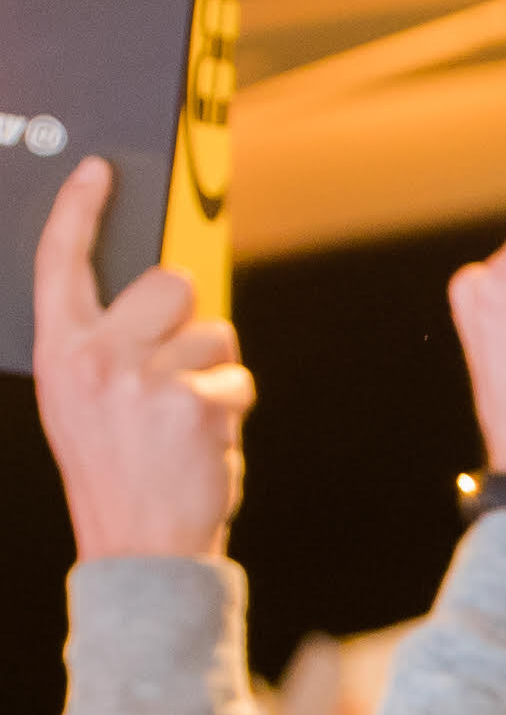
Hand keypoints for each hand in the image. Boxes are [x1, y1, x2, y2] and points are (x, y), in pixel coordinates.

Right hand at [33, 157, 250, 560]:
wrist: (139, 544)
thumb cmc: (117, 466)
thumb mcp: (82, 400)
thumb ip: (106, 343)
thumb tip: (157, 293)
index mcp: (60, 353)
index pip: (61, 264)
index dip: (78, 211)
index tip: (100, 171)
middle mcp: (95, 359)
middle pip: (170, 284)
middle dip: (187, 321)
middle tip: (171, 376)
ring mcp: (144, 378)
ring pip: (216, 332)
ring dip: (213, 373)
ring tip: (182, 421)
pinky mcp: (194, 401)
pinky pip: (237, 377)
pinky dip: (231, 406)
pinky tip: (202, 440)